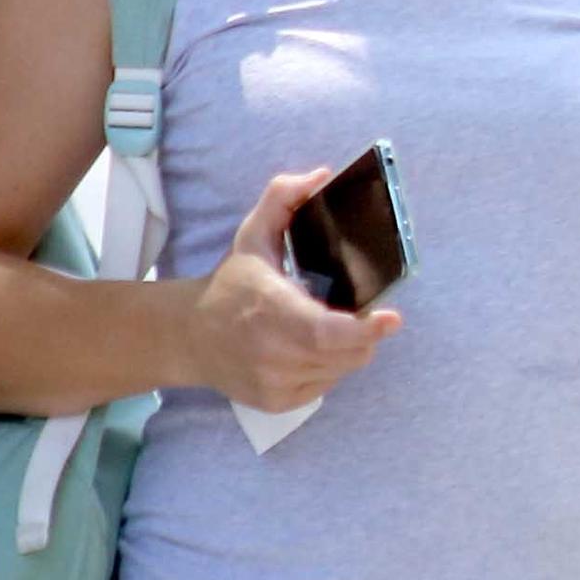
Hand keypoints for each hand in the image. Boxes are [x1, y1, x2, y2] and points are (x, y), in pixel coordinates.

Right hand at [184, 169, 397, 414]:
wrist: (187, 336)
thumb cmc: (230, 283)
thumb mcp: (252, 235)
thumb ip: (282, 199)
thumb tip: (321, 176)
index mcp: (270, 309)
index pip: (326, 331)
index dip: (364, 329)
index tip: (391, 318)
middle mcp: (271, 352)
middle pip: (345, 352)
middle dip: (365, 334)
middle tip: (365, 316)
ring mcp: (272, 383)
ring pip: (340, 370)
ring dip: (348, 350)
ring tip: (331, 328)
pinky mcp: (276, 403)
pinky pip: (324, 386)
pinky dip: (330, 368)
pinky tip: (311, 349)